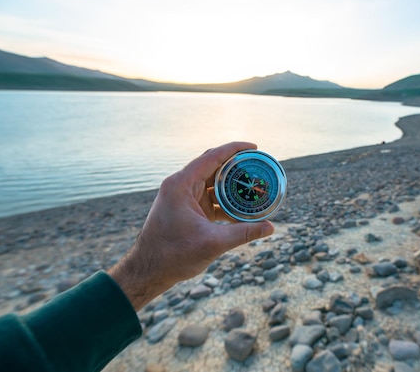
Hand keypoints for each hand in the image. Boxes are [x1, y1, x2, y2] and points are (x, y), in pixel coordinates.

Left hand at [108, 142, 274, 310]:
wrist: (148, 271)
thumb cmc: (172, 256)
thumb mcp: (212, 243)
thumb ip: (243, 233)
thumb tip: (271, 227)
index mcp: (181, 185)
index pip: (212, 157)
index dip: (235, 149)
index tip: (255, 147)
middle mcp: (181, 186)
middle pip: (213, 167)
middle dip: (237, 167)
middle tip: (258, 167)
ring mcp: (183, 198)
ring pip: (213, 184)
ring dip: (232, 186)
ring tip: (255, 187)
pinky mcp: (187, 210)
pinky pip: (210, 199)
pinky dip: (226, 202)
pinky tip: (242, 209)